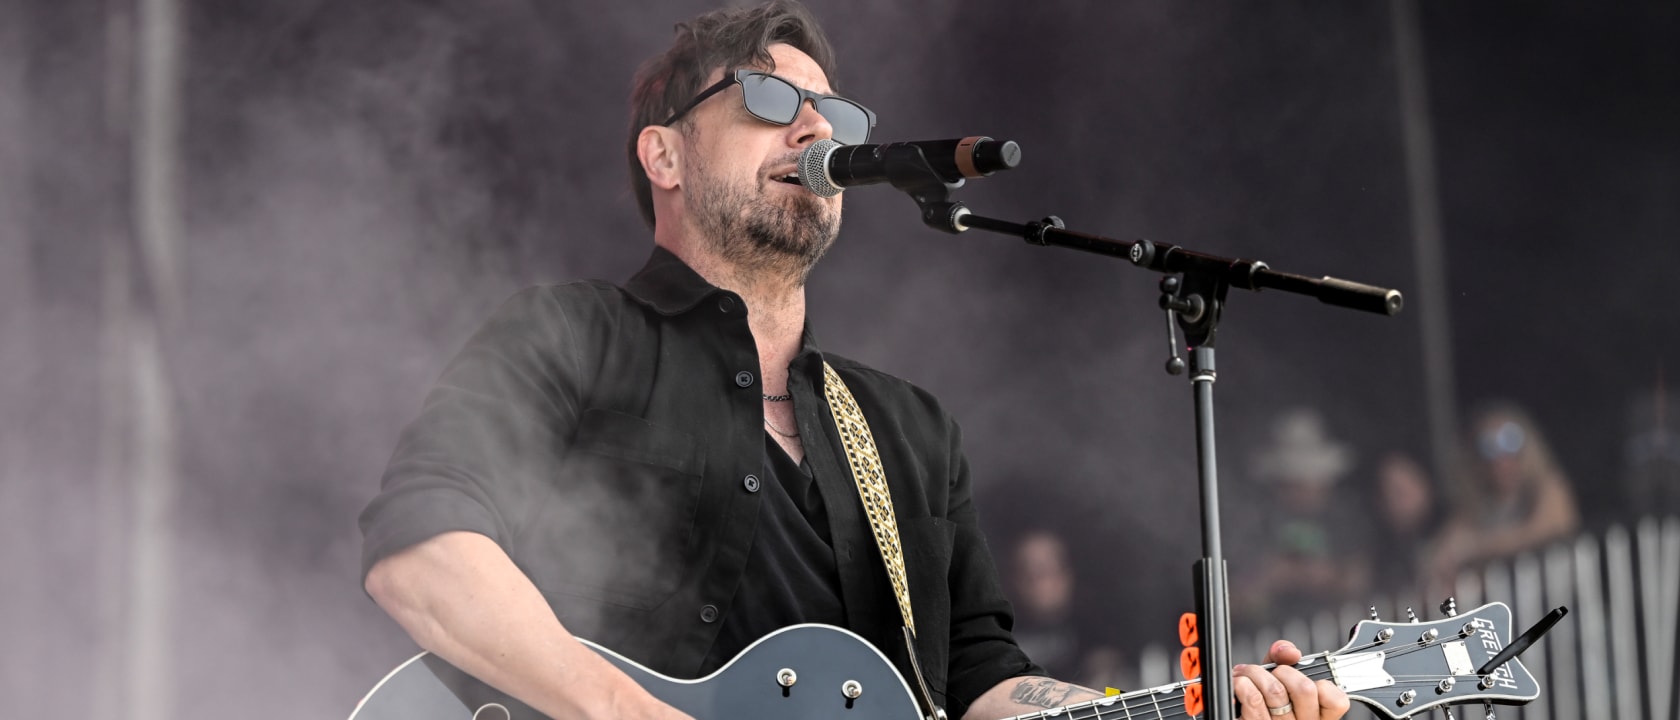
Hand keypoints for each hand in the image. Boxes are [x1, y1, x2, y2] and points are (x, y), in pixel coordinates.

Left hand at [1231, 640, 1348, 719]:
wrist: (1238, 712)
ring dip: (1255, 673)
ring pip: (1276, 692)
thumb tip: (1290, 652)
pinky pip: (1254, 701)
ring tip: (1247, 674)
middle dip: (1282, 670)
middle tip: (1271, 673)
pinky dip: (1243, 684)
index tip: (1302, 679)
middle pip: (1305, 689)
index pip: (1337, 701)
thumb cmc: (1262, 695)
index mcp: (1317, 714)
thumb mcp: (1278, 674)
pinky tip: (1240, 684)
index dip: (1321, 684)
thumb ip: (1284, 657)